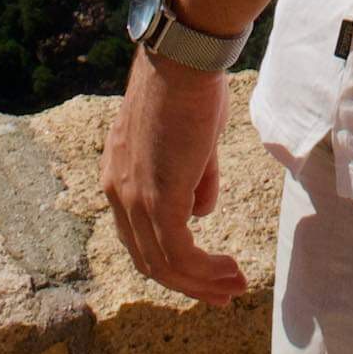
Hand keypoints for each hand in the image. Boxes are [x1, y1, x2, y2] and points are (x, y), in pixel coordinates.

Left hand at [103, 54, 248, 305]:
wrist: (183, 60)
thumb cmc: (191, 87)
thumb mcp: (191, 142)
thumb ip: (194, 179)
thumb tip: (201, 212)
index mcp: (119, 176)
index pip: (139, 235)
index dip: (172, 260)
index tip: (205, 272)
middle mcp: (118, 193)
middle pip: (148, 259)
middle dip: (188, 283)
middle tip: (222, 294)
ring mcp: (135, 198)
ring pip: (164, 264)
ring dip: (202, 283)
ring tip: (234, 287)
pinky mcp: (158, 199)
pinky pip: (179, 253)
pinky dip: (204, 271)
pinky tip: (228, 272)